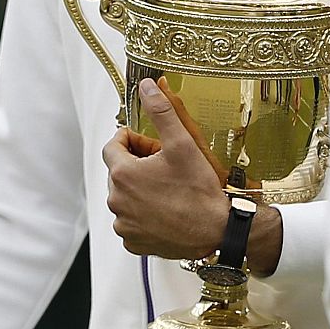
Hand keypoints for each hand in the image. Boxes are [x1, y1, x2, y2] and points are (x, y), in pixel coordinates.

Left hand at [104, 78, 229, 260]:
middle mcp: (117, 200)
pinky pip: (132, 221)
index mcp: (123, 174)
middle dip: (139, 164)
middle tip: (167, 165)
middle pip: (119, 171)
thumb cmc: (199, 190)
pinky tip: (167, 209)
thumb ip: (161, 112)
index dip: (133, 139)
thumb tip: (147, 87)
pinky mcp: (133, 241)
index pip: (113, 145)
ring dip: (141, 189)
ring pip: (126, 196)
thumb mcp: (182, 143)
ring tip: (169, 188)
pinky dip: (144, 213)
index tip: (152, 143)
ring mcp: (124, 224)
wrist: (216, 230)